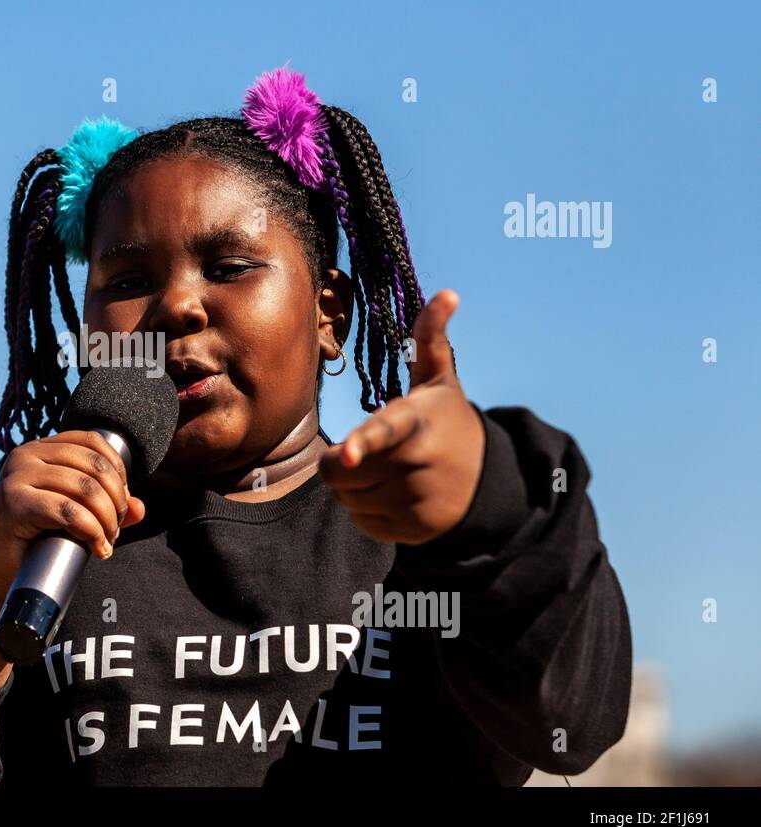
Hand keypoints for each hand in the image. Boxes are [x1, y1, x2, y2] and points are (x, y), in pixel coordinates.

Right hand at [0, 431, 147, 600]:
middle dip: (115, 500)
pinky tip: (98, 548)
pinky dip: (91, 531)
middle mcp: (25, 455)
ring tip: (106, 541)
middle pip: (93, 466)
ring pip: (84, 489)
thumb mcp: (77, 516)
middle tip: (116, 529)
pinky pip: (67, 511)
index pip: (91, 442)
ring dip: (106, 519)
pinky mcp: (14, 504)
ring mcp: (16, 477)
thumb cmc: (39, 541)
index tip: (122, 501)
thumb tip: (140, 508)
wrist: (0, 573)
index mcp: (39, 449)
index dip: (117, 469)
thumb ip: (108, 506)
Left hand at [318, 289, 484, 544]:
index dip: (363, 442)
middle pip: (342, 470)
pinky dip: (366, 510)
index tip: (347, 452)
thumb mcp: (439, 381)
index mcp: (417, 423)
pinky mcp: (411, 531)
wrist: (485, 480)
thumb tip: (447, 294)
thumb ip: (431, 339)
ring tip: (384, 469)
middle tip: (365, 448)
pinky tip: (392, 493)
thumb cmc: (445, 420)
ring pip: (347, 499)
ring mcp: (416, 502)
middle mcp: (418, 465)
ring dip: (352, 486)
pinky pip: (361, 522)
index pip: (384, 432)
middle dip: (343, 460)